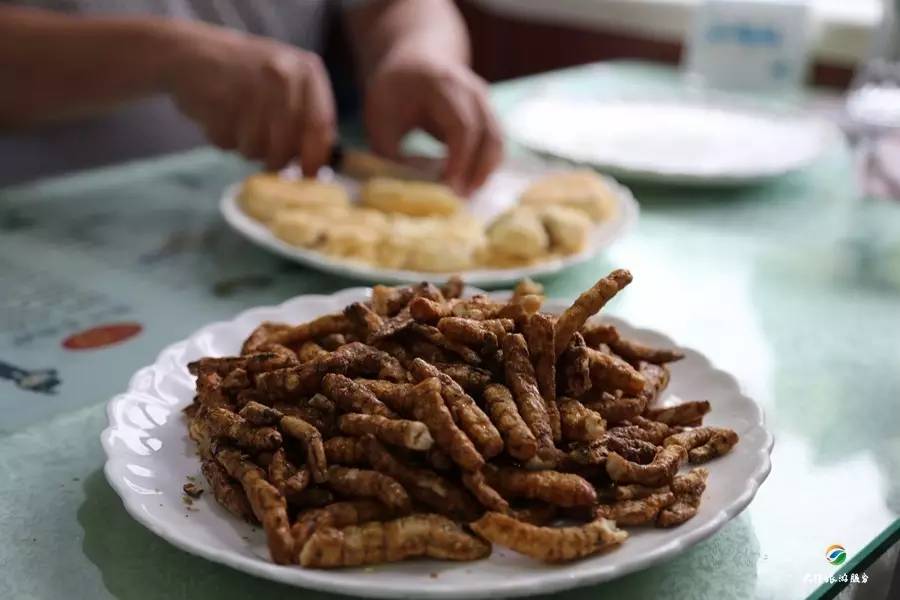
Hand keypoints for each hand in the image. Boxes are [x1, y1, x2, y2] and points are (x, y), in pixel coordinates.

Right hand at [165, 22, 335, 173]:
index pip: (321, 125)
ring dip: (248, 148)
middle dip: (276, 159)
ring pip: (257, 150)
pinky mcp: (217, 100)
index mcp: (307, 69)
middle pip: (287, 146)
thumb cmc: (249, 75)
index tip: (308, 174)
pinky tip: (220, 115)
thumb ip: (308, 117)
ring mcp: (248, 86)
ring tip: (240, 122)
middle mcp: (282, 74)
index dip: (315, 157)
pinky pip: (228, 143)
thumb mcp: (288, 83)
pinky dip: (224, 139)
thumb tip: (319, 164)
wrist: (190, 51)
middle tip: (266, 150)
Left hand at [363, 51, 502, 193]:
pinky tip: (468, 183)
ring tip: (465, 195)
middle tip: (461, 200)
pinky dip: (485, 165)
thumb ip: (392, 153)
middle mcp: (472, 89)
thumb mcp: (379, 119)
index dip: (459, 160)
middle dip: (478, 170)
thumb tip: (414, 187)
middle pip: (490, 134)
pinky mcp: (488, 114)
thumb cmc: (394, 91)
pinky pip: (495, 143)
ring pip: (498, 141)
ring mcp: (485, 100)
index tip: (448, 188)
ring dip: (485, 171)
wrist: (415, 59)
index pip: (463, 126)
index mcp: (442, 83)